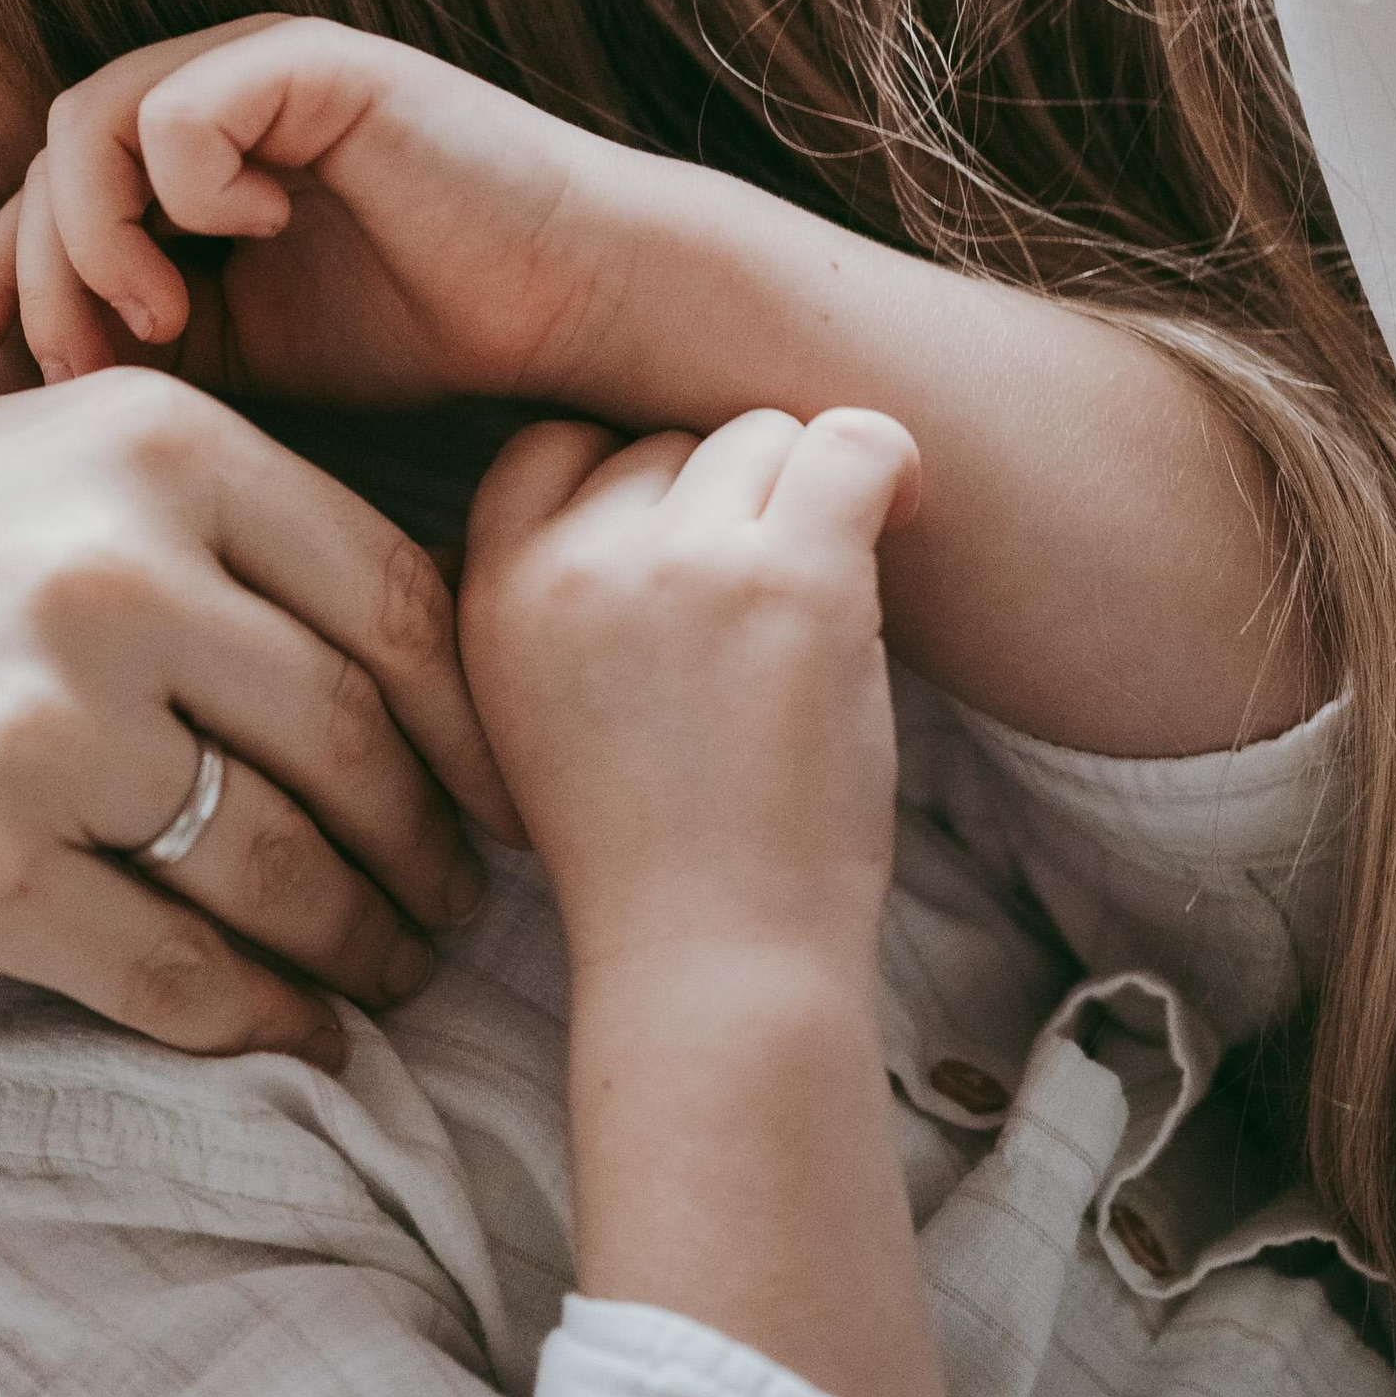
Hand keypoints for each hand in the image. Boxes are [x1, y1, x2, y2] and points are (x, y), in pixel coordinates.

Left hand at [0, 15, 619, 407]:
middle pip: (44, 164)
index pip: (39, 199)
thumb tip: (19, 374)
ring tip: (161, 323)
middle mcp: (208, 89)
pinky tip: (258, 240)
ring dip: (97, 240)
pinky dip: (191, 191)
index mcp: (184, 154)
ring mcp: (257, 63)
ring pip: (85, 125)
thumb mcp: (244, 356)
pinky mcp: (311, 60)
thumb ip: (139, 341)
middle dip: (37, 277)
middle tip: (79, 369)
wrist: (568, 302)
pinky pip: (178, 113)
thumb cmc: (420, 324)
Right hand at [0, 373, 513, 1069]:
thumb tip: (447, 645)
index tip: (503, 793)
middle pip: (359, 745)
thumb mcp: (53, 466)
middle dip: (434, 851)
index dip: (479, 726)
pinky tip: (293, 1022)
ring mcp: (35, 724)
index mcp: (154, 444)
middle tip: (458, 906)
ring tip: (389, 968)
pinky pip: (183, 972)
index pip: (401, 603)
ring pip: (287, 869)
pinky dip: (264, 1014)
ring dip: (366, 943)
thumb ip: (229, 524)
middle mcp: (107, 570)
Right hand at [457, 406, 921, 983]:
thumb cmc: (652, 852)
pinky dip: (889, 466)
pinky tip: (902, 521)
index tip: (686, 560)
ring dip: (806, 503)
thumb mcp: (535, 710)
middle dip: (726, 509)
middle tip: (765, 617)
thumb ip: (558, 592)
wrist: (716, 962)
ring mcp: (682, 563)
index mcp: (493, 590)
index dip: (632, 488)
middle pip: (670, 440)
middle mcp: (574, 560)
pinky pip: (854, 443)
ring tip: (823, 606)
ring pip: (761, 434)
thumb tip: (648, 471)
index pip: (556, 444)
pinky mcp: (792, 579)